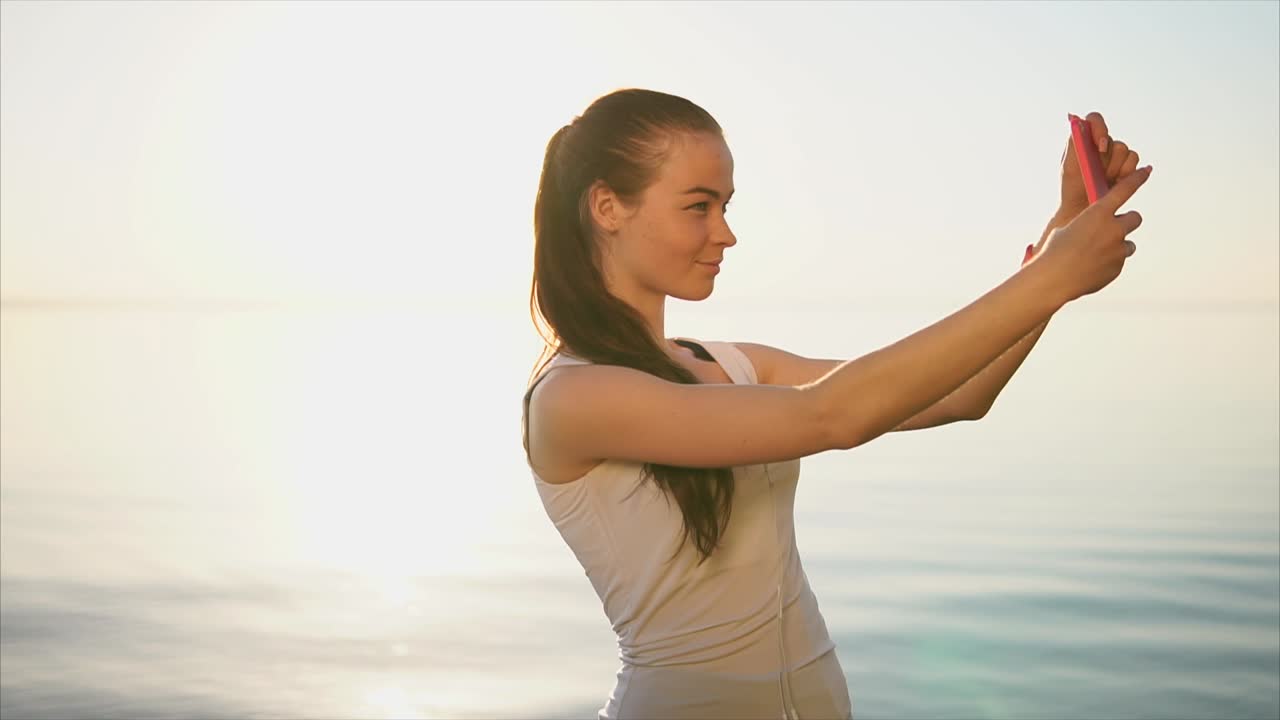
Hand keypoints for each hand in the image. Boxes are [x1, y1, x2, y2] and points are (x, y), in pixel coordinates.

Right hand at [1038, 164, 1152, 303]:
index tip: (1146, 170)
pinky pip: (1119, 262)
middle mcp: (1114, 228)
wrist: (1053, 279)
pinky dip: (1108, 263)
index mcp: (1098, 213)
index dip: (1137, 178)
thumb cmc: (1054, 252)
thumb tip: (1097, 230)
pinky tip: (1090, 268)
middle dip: (1126, 221)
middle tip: (1113, 228)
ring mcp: (1118, 249)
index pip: (1125, 189)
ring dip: (1117, 246)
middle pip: (1135, 217)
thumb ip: (1088, 225)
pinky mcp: (1118, 267)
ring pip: (1128, 244)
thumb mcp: (1067, 230)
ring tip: (1095, 254)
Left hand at [1057, 111, 1142, 219]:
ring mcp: (1115, 156)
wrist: (1084, 212)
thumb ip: (1074, 144)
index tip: (1100, 146)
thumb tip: (1077, 122)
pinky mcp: (1127, 167)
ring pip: (1126, 151)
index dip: (1100, 128)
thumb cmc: (1072, 190)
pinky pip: (1134, 161)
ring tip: (1105, 181)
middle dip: (1108, 160)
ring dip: (1116, 168)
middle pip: (1114, 141)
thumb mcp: (1068, 168)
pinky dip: (1126, 172)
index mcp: (1085, 141)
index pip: (1094, 120)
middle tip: (1100, 174)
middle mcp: (1101, 145)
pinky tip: (1116, 182)